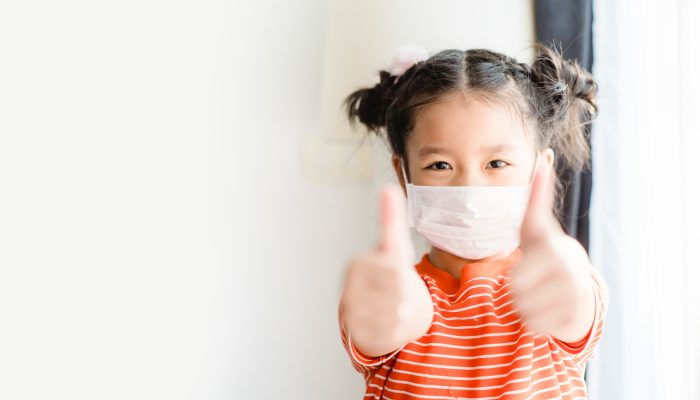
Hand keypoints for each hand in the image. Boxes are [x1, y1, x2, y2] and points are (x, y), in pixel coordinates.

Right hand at [340, 185, 433, 356]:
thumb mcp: (394, 246)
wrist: (379, 309)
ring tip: (396, 308)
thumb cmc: (390, 274)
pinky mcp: (356, 334)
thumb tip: (388, 188)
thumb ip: (391, 218)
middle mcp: (349, 288)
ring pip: (393, 316)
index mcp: (357, 264)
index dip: (405, 278)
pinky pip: (388, 334)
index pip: (395, 272)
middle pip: (396, 295)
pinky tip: (392, 322)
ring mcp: (350, 312)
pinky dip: (397, 330)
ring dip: (402, 314)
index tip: (399, 275)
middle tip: (399, 295)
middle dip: (406, 297)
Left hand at [511, 164, 595, 341]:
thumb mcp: (536, 227)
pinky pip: (536, 328)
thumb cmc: (546, 252)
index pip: (516, 280)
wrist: (579, 284)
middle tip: (532, 283)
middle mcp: (568, 274)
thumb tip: (544, 157)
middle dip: (517, 293)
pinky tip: (548, 308)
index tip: (530, 270)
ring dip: (525, 307)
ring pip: (525, 314)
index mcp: (554, 250)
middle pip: (517, 298)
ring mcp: (575, 298)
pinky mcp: (576, 319)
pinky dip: (536, 322)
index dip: (516, 278)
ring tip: (540, 294)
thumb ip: (536, 197)